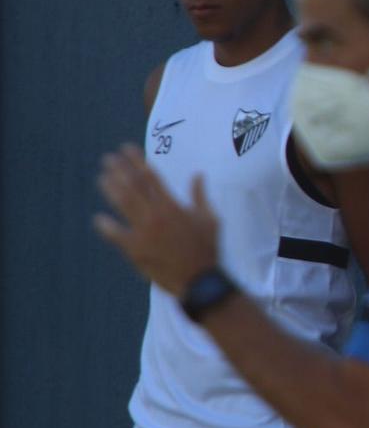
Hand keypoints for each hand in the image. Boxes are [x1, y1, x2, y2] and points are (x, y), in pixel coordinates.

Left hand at [93, 146, 218, 297]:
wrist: (199, 279)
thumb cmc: (207, 247)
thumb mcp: (210, 219)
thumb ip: (200, 196)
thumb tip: (198, 175)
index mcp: (172, 206)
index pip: (151, 177)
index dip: (137, 161)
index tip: (127, 149)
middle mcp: (155, 215)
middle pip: (133, 187)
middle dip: (119, 170)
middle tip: (108, 158)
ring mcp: (143, 232)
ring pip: (122, 205)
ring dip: (111, 189)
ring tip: (102, 177)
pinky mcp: (135, 249)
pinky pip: (116, 235)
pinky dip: (106, 226)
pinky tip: (99, 218)